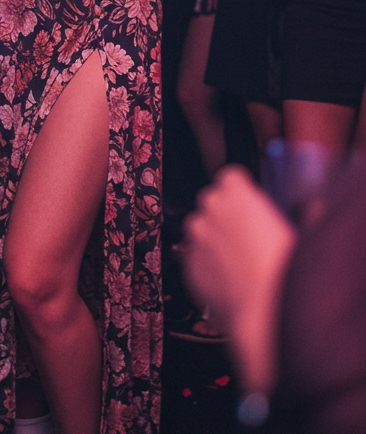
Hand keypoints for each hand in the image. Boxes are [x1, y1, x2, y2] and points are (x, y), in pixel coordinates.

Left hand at [181, 166, 295, 391]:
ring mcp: (196, 238)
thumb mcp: (298, 233)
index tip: (252, 206)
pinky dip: (208, 265)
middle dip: (227, 215)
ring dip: (214, 239)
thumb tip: (304, 213)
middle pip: (213, 201)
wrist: (266, 316)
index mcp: (236, 192)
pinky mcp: (188, 266)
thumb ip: (291, 214)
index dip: (242, 191)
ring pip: (201, 229)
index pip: (231, 177)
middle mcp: (210, 210)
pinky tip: (231, 281)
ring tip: (241, 262)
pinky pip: (196, 259)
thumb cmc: (287, 272)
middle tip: (250, 238)